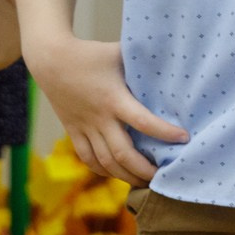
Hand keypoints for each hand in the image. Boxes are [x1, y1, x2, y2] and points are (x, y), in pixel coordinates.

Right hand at [25, 34, 184, 184]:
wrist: (51, 60)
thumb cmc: (91, 53)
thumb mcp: (119, 53)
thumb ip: (142, 61)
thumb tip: (171, 59)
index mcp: (114, 98)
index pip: (143, 122)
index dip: (165, 133)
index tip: (184, 138)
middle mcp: (100, 118)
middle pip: (123, 154)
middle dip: (144, 170)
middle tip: (163, 176)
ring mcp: (85, 127)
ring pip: (106, 162)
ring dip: (126, 176)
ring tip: (144, 182)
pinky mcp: (73, 131)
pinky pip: (88, 158)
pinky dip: (104, 170)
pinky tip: (117, 174)